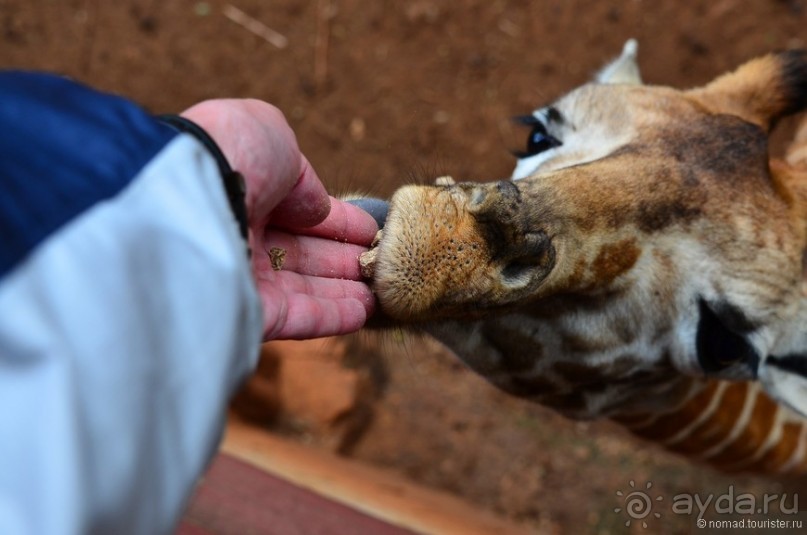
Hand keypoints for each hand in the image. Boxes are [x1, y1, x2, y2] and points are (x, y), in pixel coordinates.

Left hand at [181, 99, 376, 339]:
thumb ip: (301, 173)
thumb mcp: (271, 134)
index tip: (371, 231)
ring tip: (381, 290)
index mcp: (240, 187)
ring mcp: (237, 276)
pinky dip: (332, 316)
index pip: (296, 211)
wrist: (189, 192)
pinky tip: (364, 311)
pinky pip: (295, 317)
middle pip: (300, 253)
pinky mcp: (242, 313)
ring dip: (344, 290)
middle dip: (343, 258)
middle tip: (379, 263)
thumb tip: (317, 209)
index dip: (337, 221)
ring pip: (301, 287)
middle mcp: (236, 232)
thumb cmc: (230, 152)